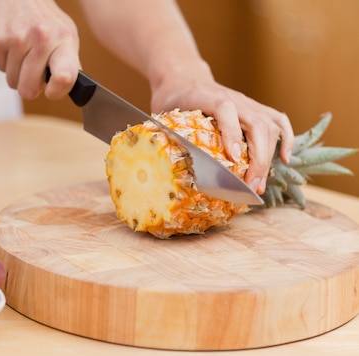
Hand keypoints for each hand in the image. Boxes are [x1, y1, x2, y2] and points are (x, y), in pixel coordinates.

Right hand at [0, 0, 79, 99]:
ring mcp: (19, 38)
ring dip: (15, 73)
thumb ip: (70, 62)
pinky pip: (0, 68)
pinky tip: (10, 45)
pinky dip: (4, 61)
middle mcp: (44, 38)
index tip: (52, 91)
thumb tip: (75, 89)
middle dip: (28, 86)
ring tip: (21, 52)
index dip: (56, 92)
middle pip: (29, 89)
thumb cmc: (42, 18)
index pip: (65, 77)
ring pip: (13, 81)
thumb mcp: (64, 34)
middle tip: (31, 71)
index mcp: (65, 39)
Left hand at [150, 73, 294, 194]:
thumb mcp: (162, 114)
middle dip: (257, 158)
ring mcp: (248, 103)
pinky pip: (278, 121)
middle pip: (255, 123)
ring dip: (269, 157)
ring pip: (269, 126)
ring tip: (260, 184)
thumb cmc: (173, 101)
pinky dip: (286, 139)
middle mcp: (234, 98)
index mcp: (207, 96)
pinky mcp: (256, 109)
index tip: (234, 158)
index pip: (225, 110)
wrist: (184, 78)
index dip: (231, 133)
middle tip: (250, 186)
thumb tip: (159, 165)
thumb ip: (164, 133)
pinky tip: (285, 159)